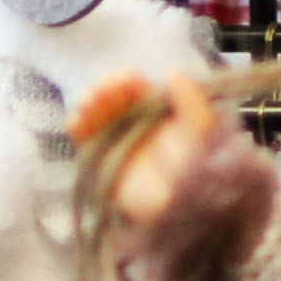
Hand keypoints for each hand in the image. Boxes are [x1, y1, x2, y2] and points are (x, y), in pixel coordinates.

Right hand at [75, 74, 220, 228]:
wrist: (185, 208)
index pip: (137, 89)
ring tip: (89, 104)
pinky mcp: (103, 163)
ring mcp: (118, 144)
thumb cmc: (200, 171)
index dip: (127, 81)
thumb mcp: (204, 130)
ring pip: (95, 116)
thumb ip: (191, 99)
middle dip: (105, 91)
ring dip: (89, 105)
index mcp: (159, 114)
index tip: (126, 80)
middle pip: (112, 99)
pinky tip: (77, 121)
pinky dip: (77, 126)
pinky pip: (85, 141)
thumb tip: (174, 73)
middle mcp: (136, 126)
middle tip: (103, 92)